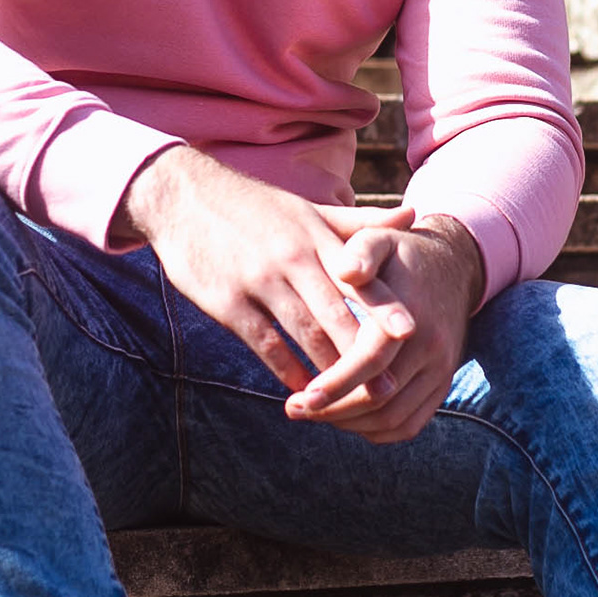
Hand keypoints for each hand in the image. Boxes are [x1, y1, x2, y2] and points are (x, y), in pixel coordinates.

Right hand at [117, 145, 416, 397]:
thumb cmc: (256, 209)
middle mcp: (291, 257)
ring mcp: (258, 280)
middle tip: (387, 386)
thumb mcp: (308, 209)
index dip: (384, 305)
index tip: (411, 333)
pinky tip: (301, 389)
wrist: (183, 198)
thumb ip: (360, 223)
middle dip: (363, 352)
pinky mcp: (227, 302)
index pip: (358, 275)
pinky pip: (264, 343)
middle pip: (335, 312)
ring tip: (351, 398)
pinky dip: (285, 370)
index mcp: (315, 235)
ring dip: (327, 370)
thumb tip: (414, 216)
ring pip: (302, 333)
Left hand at [286, 213, 484, 442]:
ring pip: (393, 419)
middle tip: (294, 408)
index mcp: (410, 315)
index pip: (370, 361)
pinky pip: (409, 424)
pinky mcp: (442, 385)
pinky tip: (344, 419)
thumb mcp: (380, 240)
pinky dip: (375, 430)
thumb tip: (347, 270)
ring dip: (350, 424)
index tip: (300, 395)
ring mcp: (441, 370)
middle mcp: (432, 348)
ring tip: (313, 414)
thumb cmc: (401, 254)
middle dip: (333, 411)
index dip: (335, 383)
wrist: (452, 266)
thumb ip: (362, 251)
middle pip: (380, 399)